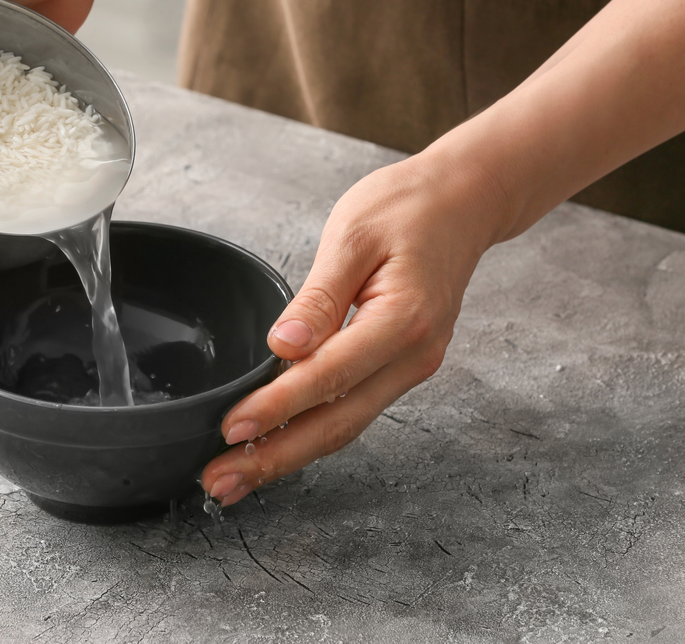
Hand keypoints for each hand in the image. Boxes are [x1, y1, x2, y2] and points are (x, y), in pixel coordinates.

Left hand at [200, 153, 503, 505]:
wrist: (465, 201)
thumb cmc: (408, 207)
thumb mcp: (354, 235)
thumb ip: (318, 296)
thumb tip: (282, 346)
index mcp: (402, 320)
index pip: (328, 377)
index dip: (276, 409)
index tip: (231, 430)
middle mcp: (413, 356)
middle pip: (337, 424)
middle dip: (275, 458)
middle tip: (219, 482)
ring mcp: (411, 366)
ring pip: (344, 426)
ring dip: (289, 455)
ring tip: (235, 477)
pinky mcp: (400, 366)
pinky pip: (352, 409)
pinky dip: (311, 433)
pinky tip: (276, 444)